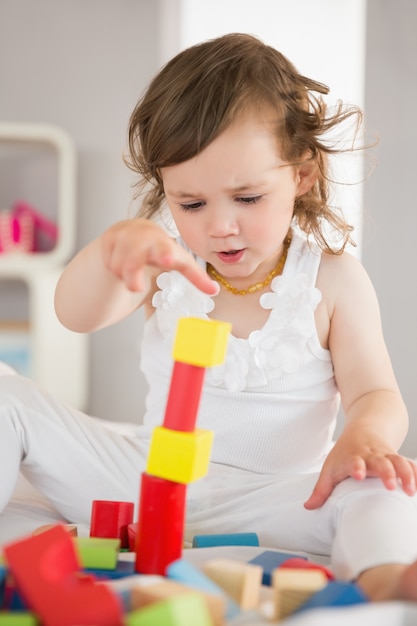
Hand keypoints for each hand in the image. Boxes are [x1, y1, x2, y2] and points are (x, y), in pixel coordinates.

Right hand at [101, 219, 216, 294]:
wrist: (133, 233)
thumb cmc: (161, 251)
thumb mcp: (179, 262)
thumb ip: (196, 277)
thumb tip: (214, 290)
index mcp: (165, 244)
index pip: (166, 250)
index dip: (166, 255)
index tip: (168, 260)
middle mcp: (145, 237)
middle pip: (134, 259)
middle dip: (133, 272)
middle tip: (136, 287)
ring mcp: (125, 235)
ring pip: (119, 267)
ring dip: (124, 276)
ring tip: (133, 271)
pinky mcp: (109, 237)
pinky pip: (109, 263)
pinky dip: (114, 269)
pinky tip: (121, 261)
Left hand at [304, 434, 416, 509]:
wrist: (365, 429)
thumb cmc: (345, 453)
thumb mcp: (330, 468)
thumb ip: (322, 489)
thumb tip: (308, 507)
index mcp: (353, 458)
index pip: (354, 461)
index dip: (356, 467)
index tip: (358, 474)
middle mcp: (371, 456)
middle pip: (380, 461)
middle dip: (386, 472)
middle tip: (390, 485)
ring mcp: (386, 455)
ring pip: (399, 461)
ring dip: (406, 474)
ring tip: (410, 491)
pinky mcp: (397, 458)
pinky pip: (410, 464)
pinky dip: (416, 473)